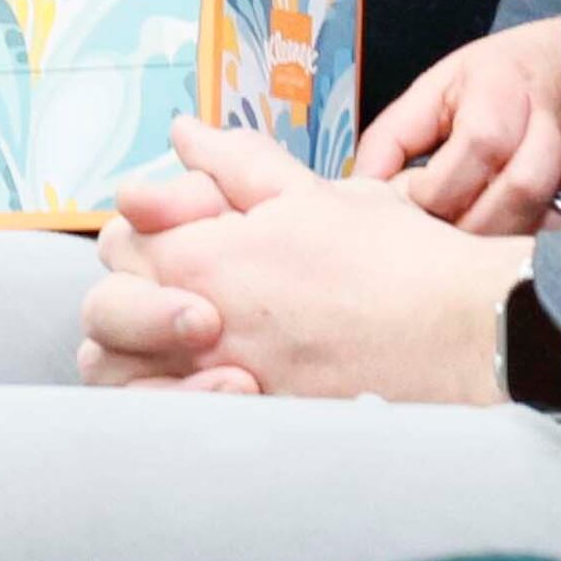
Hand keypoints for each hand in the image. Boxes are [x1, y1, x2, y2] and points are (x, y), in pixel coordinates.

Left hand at [86, 125, 533, 402]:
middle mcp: (194, 327)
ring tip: (188, 334)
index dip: (148, 223)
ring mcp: (212, 384)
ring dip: (134, 349)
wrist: (457, 334)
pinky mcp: (240, 426)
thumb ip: (235, 162)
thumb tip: (183, 134)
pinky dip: (166, 400)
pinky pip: (161, 423)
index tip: (190, 219)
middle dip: (131, 288)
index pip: (121, 236)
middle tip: (188, 279)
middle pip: (103, 308)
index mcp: (205, 257)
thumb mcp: (313, 191)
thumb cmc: (395, 258)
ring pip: (115, 373)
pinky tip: (208, 378)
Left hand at [353, 19, 560, 233]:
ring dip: (491, 245)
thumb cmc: (486, 81)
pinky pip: (555, 233)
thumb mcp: (432, 90)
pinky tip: (489, 258)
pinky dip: (517, 251)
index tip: (408, 200)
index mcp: (501, 88)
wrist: (560, 67)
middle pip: (518, 188)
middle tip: (428, 239)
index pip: (480, 142)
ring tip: (454, 254)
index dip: (437, 186)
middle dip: (466, 225)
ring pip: (541, 216)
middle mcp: (548, 123)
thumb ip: (393, 137)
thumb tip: (357, 190)